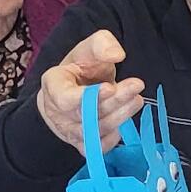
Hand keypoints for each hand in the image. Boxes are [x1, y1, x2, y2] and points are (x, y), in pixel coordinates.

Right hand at [37, 30, 143, 152]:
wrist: (75, 90)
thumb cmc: (81, 69)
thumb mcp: (89, 48)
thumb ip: (102, 44)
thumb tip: (117, 54)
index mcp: (53, 85)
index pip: (65, 97)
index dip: (88, 97)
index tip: (111, 87)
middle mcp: (56, 111)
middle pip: (85, 114)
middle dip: (113, 101)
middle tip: (136, 86)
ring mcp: (68, 130)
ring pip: (94, 131)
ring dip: (120, 116)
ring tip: (137, 100)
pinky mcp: (82, 144)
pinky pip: (98, 147)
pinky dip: (113, 137)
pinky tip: (124, 121)